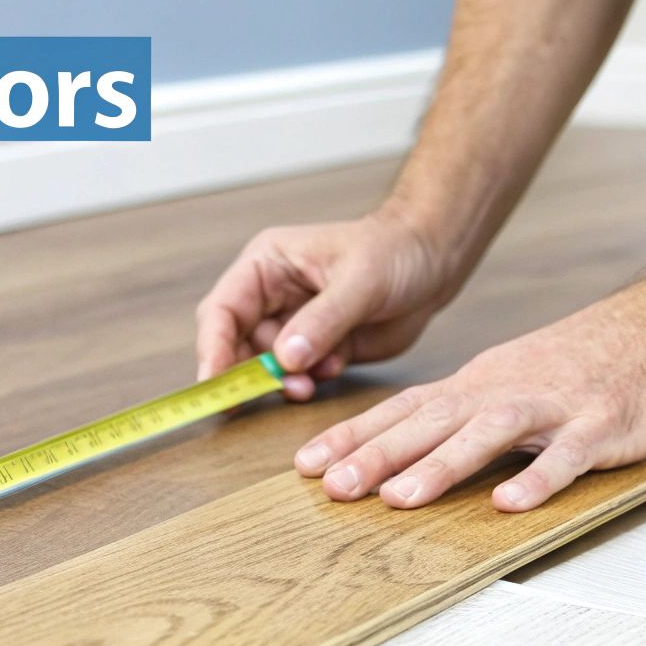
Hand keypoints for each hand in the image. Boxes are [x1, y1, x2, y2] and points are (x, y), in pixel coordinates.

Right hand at [195, 209, 461, 399]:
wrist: (432, 264)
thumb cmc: (393, 252)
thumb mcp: (359, 281)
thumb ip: (322, 320)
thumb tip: (285, 359)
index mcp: (266, 265)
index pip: (223, 310)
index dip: (213, 348)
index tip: (215, 384)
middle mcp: (270, 295)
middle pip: (234, 343)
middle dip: (247, 372)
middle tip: (264, 394)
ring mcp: (291, 325)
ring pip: (264, 366)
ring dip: (281, 381)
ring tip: (309, 385)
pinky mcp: (315, 349)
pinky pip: (296, 376)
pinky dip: (308, 382)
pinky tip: (334, 368)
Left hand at [291, 291, 645, 510]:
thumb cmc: (591, 360)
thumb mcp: (514, 376)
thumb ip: (465, 410)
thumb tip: (407, 443)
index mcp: (482, 381)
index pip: (405, 408)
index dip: (355, 435)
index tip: (306, 464)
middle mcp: (507, 389)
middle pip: (431, 421)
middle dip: (377, 454)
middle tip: (330, 486)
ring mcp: (554, 406)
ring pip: (487, 434)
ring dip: (440, 466)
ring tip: (399, 498)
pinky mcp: (601, 425)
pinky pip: (565, 456)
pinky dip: (537, 479)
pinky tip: (509, 503)